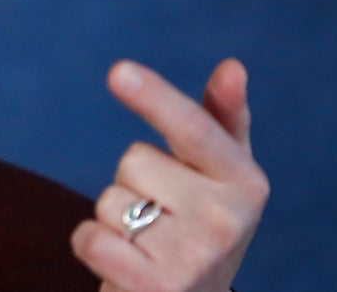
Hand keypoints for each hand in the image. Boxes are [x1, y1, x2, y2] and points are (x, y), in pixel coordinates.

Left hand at [70, 59, 269, 290]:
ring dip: (113, 218)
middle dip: (132, 182)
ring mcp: (193, 259)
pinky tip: (123, 264)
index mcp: (246, 182)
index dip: (155, 98)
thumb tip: (232, 67)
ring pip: (108, 201)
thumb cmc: (200, 225)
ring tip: (147, 244)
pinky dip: (92, 246)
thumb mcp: (220, 174)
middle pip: (133, 161)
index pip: (193, 129)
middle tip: (161, 216)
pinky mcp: (156, 288)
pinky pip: (90, 238)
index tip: (119, 70)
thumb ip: (222, 119)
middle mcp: (226, 221)